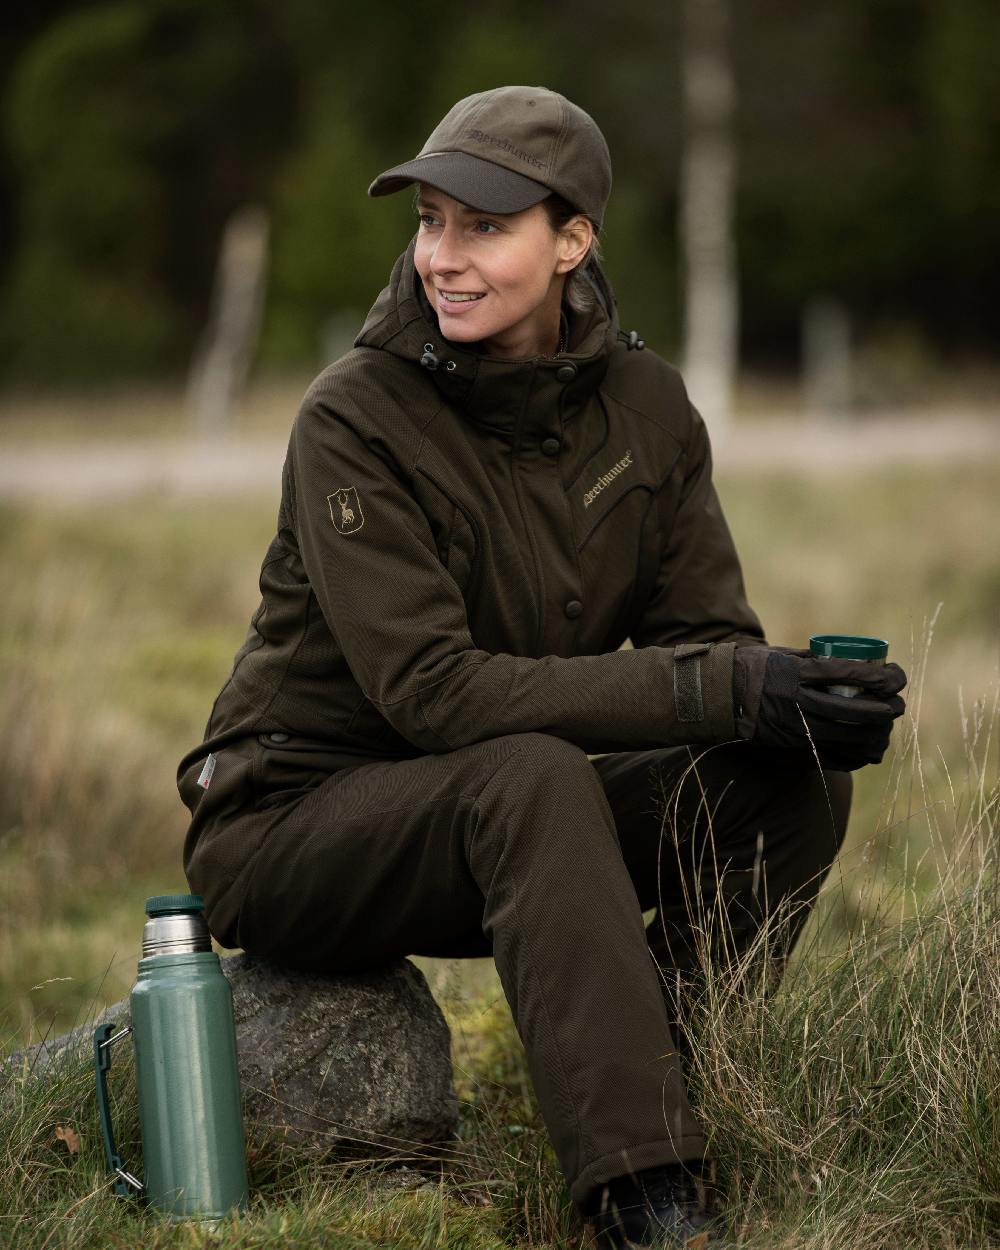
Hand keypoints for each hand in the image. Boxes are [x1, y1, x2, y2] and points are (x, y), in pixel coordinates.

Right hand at [733, 646, 906, 770]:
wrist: (718, 698)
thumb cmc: (751, 669)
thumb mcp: (783, 654)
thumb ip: (815, 660)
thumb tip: (853, 664)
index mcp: (796, 674)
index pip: (850, 675)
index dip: (882, 678)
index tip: (898, 676)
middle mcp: (798, 703)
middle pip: (855, 711)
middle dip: (887, 709)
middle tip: (899, 704)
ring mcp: (796, 729)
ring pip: (849, 737)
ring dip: (876, 734)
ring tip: (886, 728)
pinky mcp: (793, 748)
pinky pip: (834, 758)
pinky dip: (858, 755)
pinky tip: (868, 749)